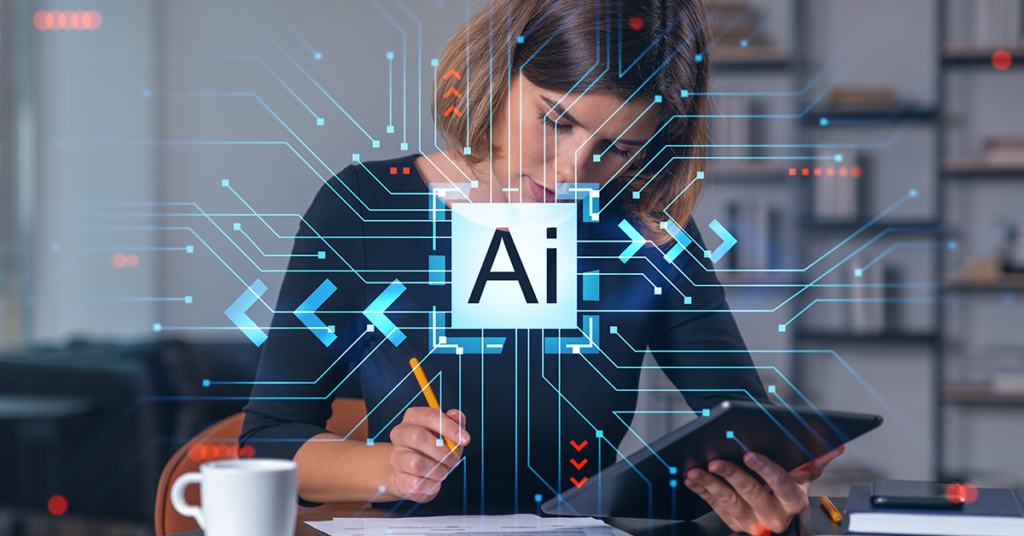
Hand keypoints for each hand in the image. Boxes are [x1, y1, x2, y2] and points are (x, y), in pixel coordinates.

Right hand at [387, 407, 469, 502]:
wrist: (414, 474)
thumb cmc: (434, 450)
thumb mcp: (448, 434)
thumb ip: (455, 423)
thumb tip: (457, 415)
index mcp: (413, 418)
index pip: (430, 416)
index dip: (449, 427)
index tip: (465, 439)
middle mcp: (400, 435)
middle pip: (418, 436)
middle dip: (442, 451)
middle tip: (454, 460)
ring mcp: (396, 457)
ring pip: (417, 464)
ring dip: (438, 471)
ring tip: (443, 472)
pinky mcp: (398, 479)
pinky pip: (417, 484)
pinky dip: (432, 485)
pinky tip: (433, 481)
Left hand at [684, 445, 845, 534]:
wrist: (774, 497)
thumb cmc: (787, 479)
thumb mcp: (804, 471)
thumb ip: (819, 459)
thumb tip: (836, 446)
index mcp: (795, 500)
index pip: (781, 483)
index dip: (765, 469)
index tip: (749, 455)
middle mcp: (775, 515)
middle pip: (752, 494)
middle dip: (733, 476)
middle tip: (716, 462)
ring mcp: (754, 521)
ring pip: (731, 503)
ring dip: (711, 485)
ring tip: (697, 471)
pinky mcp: (735, 524)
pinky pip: (716, 507)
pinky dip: (702, 492)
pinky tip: (693, 480)